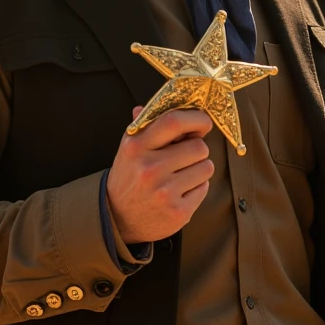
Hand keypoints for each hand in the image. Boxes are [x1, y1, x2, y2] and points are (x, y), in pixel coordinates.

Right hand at [106, 108, 213, 243]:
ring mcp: (164, 192)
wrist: (118, 219)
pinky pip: (204, 188)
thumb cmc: (129, 177)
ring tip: (181, 175)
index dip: (196, 119)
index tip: (203, 123)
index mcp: (136, 147)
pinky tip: (180, 192)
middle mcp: (149, 168)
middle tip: (186, 157)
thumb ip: (142, 126)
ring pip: (206, 167)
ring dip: (199, 169)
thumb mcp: (129, 150)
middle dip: (198, 150)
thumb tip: (145, 105)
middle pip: (199, 146)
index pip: (173, 121)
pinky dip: (197, 188)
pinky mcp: (178, 211)